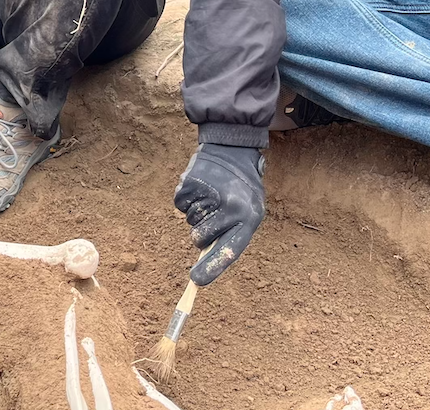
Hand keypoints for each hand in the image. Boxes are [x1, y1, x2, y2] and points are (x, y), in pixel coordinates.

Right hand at [173, 143, 265, 285]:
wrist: (231, 149)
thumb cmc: (241, 187)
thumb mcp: (248, 211)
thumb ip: (231, 235)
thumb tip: (204, 266)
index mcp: (249, 218)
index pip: (229, 250)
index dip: (212, 268)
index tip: (196, 281)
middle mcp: (230, 207)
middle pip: (200, 239)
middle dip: (202, 233)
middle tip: (214, 214)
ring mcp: (209, 194)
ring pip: (190, 222)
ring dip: (196, 214)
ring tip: (211, 195)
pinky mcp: (190, 183)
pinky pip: (180, 205)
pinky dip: (186, 200)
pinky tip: (200, 187)